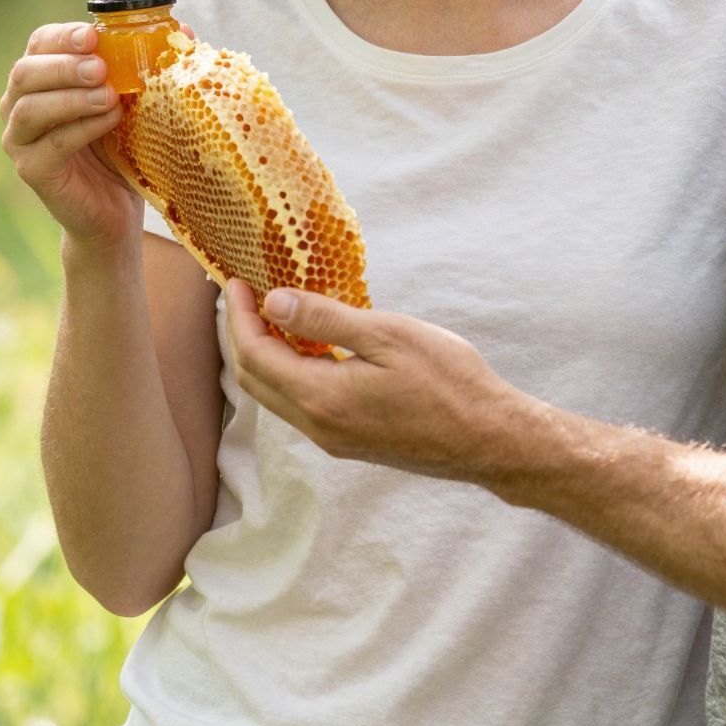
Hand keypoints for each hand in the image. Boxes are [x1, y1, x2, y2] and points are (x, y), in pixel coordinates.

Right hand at [0, 18, 194, 250]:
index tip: (94, 35)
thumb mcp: (135, 101)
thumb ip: (149, 65)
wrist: (115, 209)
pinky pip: (51, 144)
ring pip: (30, 108)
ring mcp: (20, 140)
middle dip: (64, 66)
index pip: (39, 44)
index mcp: (40, 79)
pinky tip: (110, 120)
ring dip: (72, 97)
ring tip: (110, 96)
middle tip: (101, 68)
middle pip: (25, 73)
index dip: (63, 36)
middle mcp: (19, 106)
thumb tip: (183, 28)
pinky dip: (82, 129)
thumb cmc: (123, 148)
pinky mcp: (32, 170)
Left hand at [223, 280, 524, 479]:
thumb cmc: (448, 382)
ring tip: (274, 315)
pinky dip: (291, 374)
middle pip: (255, 380)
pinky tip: (310, 348)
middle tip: (245, 296)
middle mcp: (318, 426)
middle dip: (243, 336)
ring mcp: (334, 439)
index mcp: (321, 398)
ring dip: (266, 356)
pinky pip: (302, 406)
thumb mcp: (387, 336)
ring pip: (276, 397)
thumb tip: (273, 302)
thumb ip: (325, 321)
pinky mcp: (350, 442)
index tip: (237, 283)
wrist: (488, 439)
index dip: (239, 317)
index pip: (256, 356)